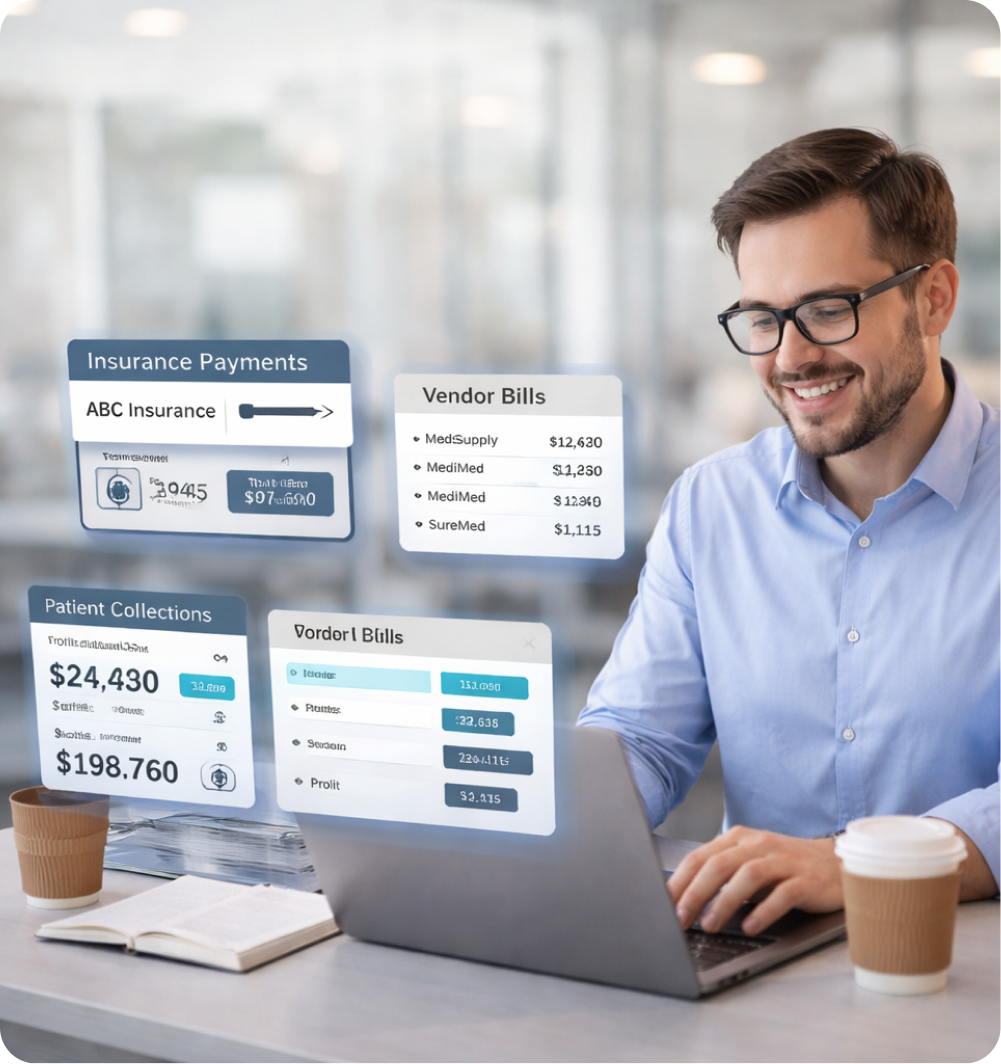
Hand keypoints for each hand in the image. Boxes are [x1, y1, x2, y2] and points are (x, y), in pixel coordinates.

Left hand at [667, 826, 843, 935]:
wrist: (837, 863)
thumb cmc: (786, 867)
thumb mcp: (750, 864)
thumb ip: (723, 875)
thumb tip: (686, 901)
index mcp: (739, 839)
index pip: (701, 856)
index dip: (680, 880)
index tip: (663, 904)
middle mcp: (758, 845)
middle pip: (719, 864)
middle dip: (695, 892)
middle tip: (680, 918)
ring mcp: (783, 860)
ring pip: (748, 876)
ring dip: (725, 901)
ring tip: (710, 925)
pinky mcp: (807, 880)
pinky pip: (782, 894)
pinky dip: (764, 911)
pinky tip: (751, 927)